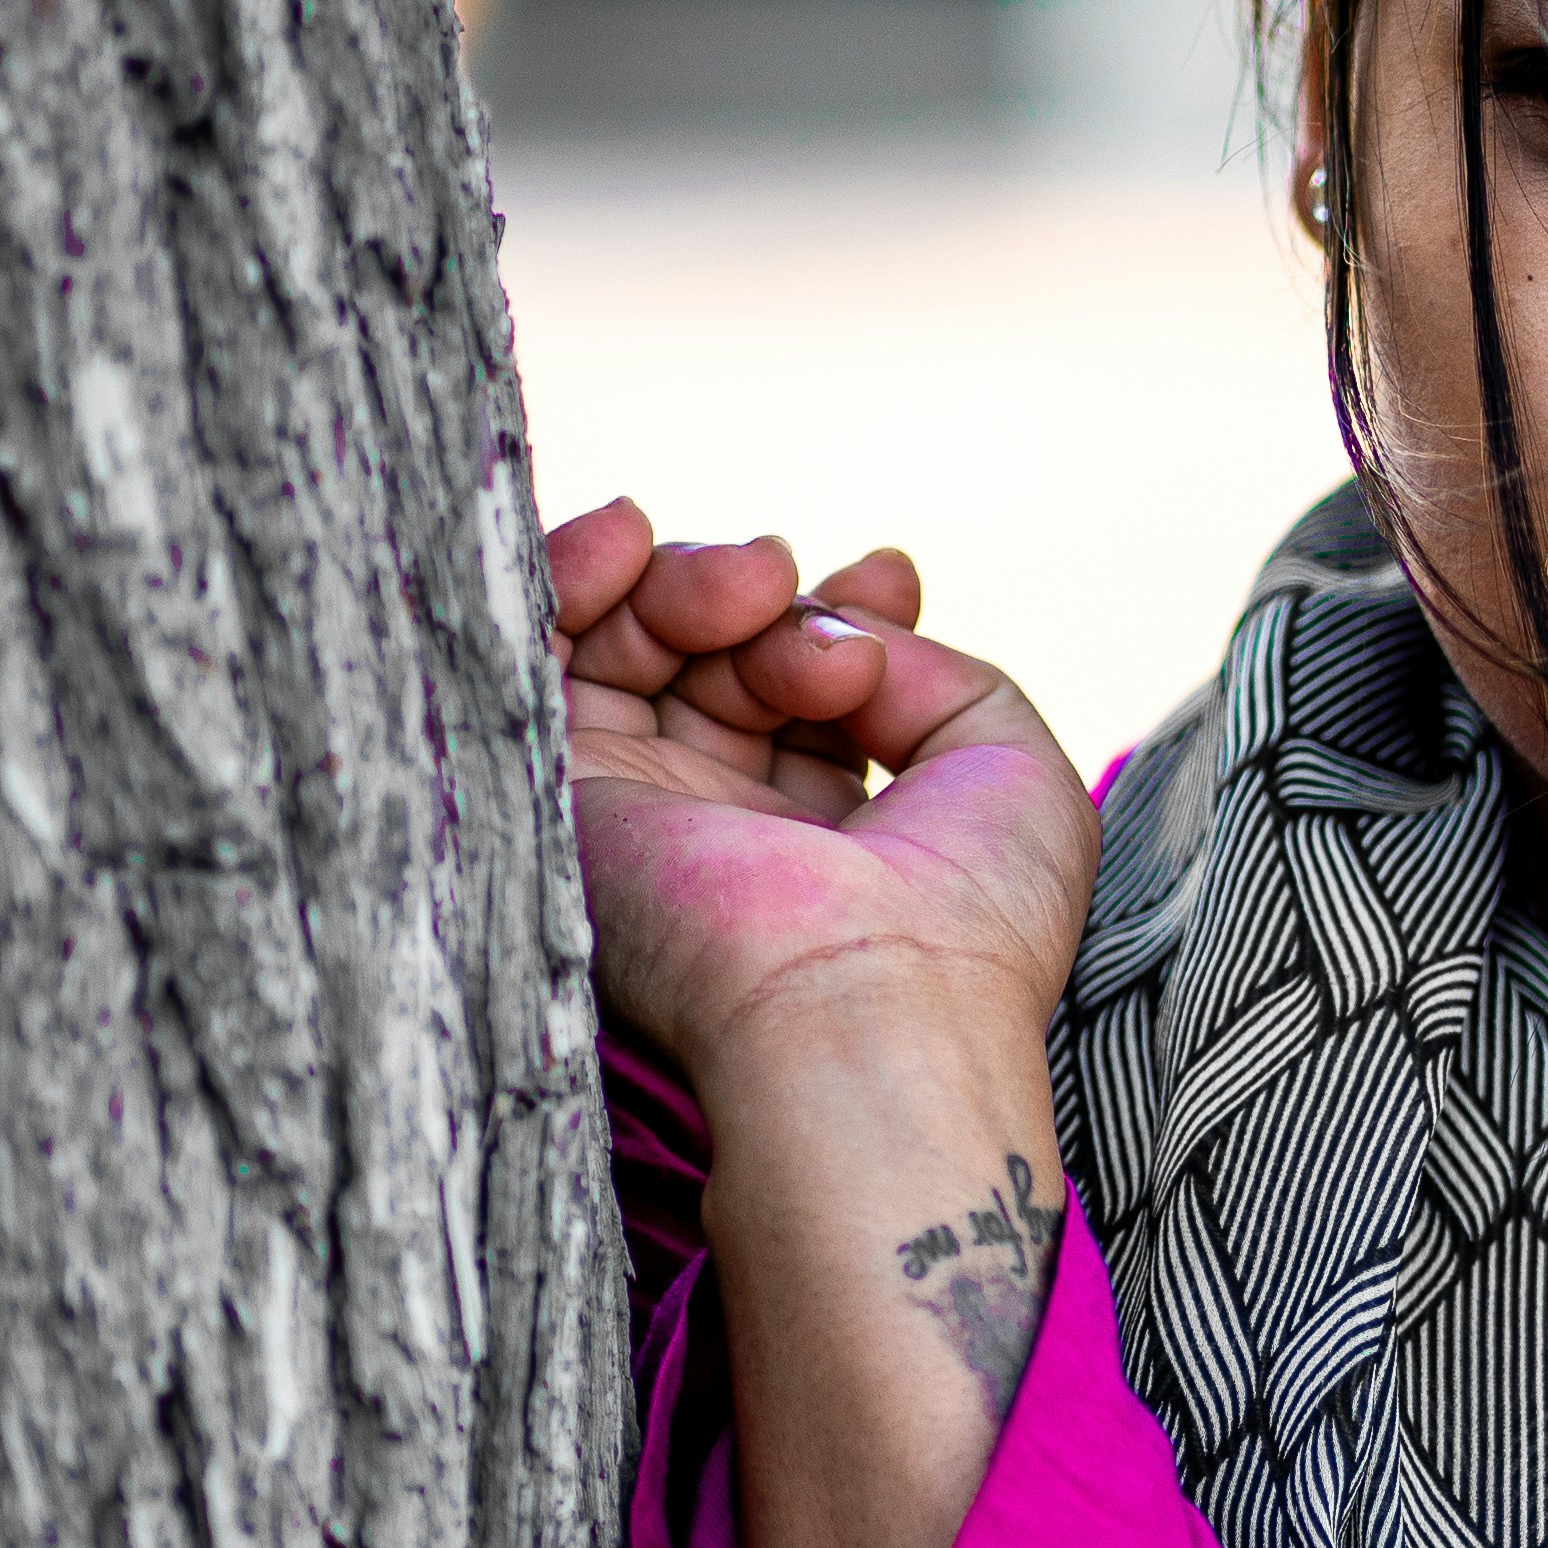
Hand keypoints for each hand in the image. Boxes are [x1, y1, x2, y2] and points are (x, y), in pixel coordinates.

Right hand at [544, 500, 1099, 1109]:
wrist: (870, 1010)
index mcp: (830, 837)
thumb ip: (939, 673)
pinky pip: (535, 656)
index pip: (799, 688)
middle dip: (766, 598)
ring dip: (691, 582)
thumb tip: (845, 625)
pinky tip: (629, 537)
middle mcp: (727, 827)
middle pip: (714, 656)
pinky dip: (575, 573)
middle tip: (800, 596)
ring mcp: (642, 812)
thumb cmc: (970, 924)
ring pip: (628, 645)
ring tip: (753, 585)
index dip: (831, 614)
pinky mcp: (560, 799)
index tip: (883, 581)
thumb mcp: (1012, 770)